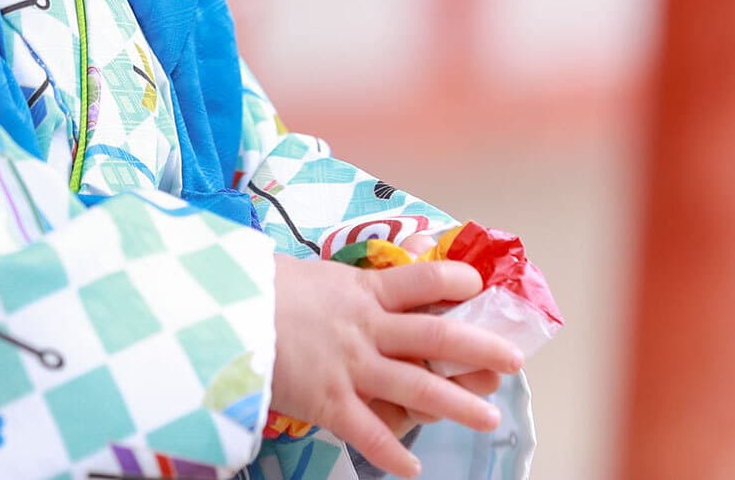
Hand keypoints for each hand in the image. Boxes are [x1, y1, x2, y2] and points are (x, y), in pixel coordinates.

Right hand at [270, 254, 523, 477]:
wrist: (221, 314)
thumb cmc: (260, 289)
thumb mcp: (310, 274)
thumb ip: (342, 286)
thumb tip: (356, 283)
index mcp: (363, 290)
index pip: (423, 280)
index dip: (455, 280)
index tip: (477, 285)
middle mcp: (367, 328)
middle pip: (437, 335)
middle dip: (479, 349)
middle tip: (512, 360)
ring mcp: (351, 367)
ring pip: (417, 386)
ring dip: (457, 404)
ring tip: (489, 419)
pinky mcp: (330, 402)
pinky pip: (369, 432)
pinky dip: (392, 453)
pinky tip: (413, 469)